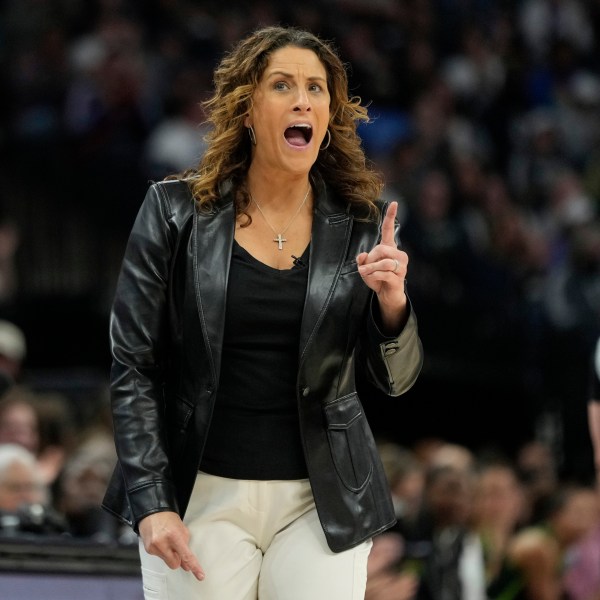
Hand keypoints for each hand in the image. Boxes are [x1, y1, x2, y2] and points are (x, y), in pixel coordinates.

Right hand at [138, 511, 204, 580]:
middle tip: (177, 548)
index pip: (186, 556)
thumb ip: (186, 547)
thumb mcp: (182, 529)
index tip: (200, 575)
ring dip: (169, 555)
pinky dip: (162, 552)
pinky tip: (160, 541)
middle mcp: (163, 543)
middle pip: (175, 564)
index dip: (194, 566)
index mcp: (175, 536)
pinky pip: (160, 557)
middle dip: (178, 559)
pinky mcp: (148, 550)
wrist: (152, 512)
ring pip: (167, 561)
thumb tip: (187, 565)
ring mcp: (154, 547)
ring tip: (167, 541)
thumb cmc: (169, 519)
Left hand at [357, 201, 407, 331]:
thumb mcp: (365, 268)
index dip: (391, 216)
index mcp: (390, 248)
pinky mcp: (399, 278)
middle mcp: (399, 255)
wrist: (387, 295)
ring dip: (370, 268)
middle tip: (364, 267)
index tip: (394, 203)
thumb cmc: (377, 278)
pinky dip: (373, 276)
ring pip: (383, 262)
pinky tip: (372, 278)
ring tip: (364, 272)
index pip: (389, 229)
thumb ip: (362, 260)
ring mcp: (401, 266)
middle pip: (381, 249)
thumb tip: (362, 255)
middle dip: (370, 258)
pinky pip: (384, 273)